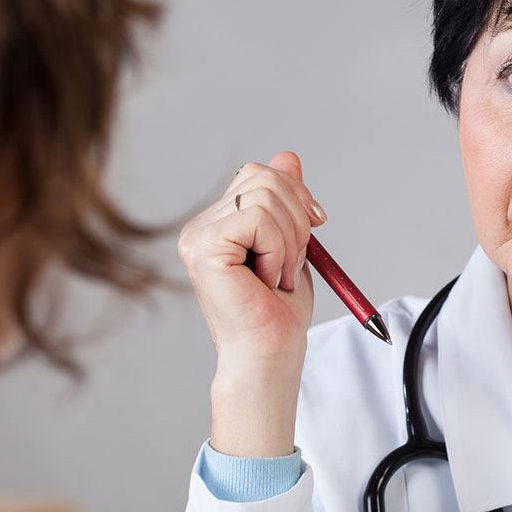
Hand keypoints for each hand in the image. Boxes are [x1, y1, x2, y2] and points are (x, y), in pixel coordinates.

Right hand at [178, 151, 325, 456]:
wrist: (269, 356)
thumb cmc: (277, 314)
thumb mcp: (291, 244)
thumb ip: (286, 201)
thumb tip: (287, 156)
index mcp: (218, 223)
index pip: (260, 173)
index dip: (296, 195)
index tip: (314, 228)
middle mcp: (200, 227)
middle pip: (263, 176)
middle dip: (297, 217)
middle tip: (292, 263)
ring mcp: (197, 236)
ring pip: (265, 196)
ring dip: (290, 239)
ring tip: (279, 275)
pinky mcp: (204, 248)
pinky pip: (257, 218)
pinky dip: (277, 248)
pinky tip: (268, 279)